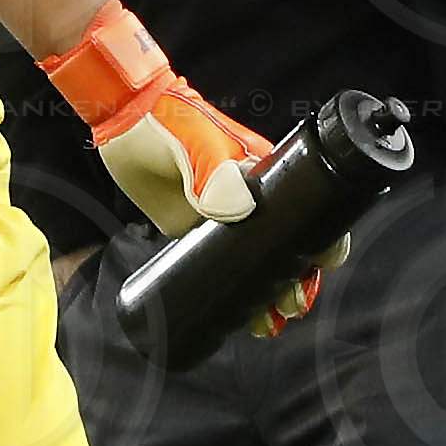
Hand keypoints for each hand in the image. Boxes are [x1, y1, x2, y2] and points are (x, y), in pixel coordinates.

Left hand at [36, 2, 321, 330]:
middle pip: (288, 246)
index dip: (321, 242)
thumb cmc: (169, 120)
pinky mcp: (194, 230)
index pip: (309, 211)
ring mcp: (224, 217)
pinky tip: (237, 318)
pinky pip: (219, 266)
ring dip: (267, 294)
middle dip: (297, 279)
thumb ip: (212, 171)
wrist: (124, 119)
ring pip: (257, 263)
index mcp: (267, 176)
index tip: (321, 266)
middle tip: (290, 307)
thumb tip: (234, 211)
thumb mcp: (195, 142)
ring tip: (266, 326)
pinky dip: (232, 292)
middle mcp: (252, 200)